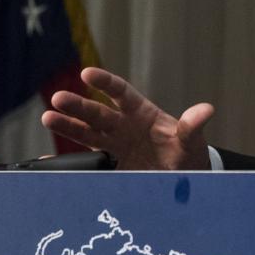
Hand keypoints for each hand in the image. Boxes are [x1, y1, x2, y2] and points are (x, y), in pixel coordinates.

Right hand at [41, 67, 213, 169]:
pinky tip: (49, 163)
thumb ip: (193, 126)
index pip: (121, 93)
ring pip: (86, 133)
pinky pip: (85, 163)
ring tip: (48, 118)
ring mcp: (114, 146)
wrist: (182, 181)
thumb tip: (206, 110)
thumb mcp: (192, 140)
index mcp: (142, 113)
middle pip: (98, 113)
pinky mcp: (109, 167)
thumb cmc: (188, 154)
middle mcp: (123, 126)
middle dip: (78, 106)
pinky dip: (67, 164)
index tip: (87, 73)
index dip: (105, 83)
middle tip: (57, 98)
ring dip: (67, 126)